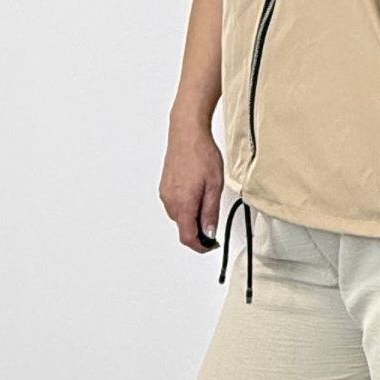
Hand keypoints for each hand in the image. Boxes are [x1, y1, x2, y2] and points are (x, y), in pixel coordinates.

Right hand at [159, 112, 224, 252]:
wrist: (187, 133)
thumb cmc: (201, 154)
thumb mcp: (214, 186)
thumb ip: (210, 212)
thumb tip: (209, 232)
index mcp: (183, 204)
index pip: (188, 237)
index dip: (200, 246)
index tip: (211, 245)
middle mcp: (170, 201)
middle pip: (183, 227)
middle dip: (199, 229)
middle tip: (214, 218)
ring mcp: (165, 194)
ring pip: (179, 216)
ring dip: (193, 215)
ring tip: (207, 196)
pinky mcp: (165, 187)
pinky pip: (175, 204)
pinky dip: (186, 205)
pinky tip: (197, 190)